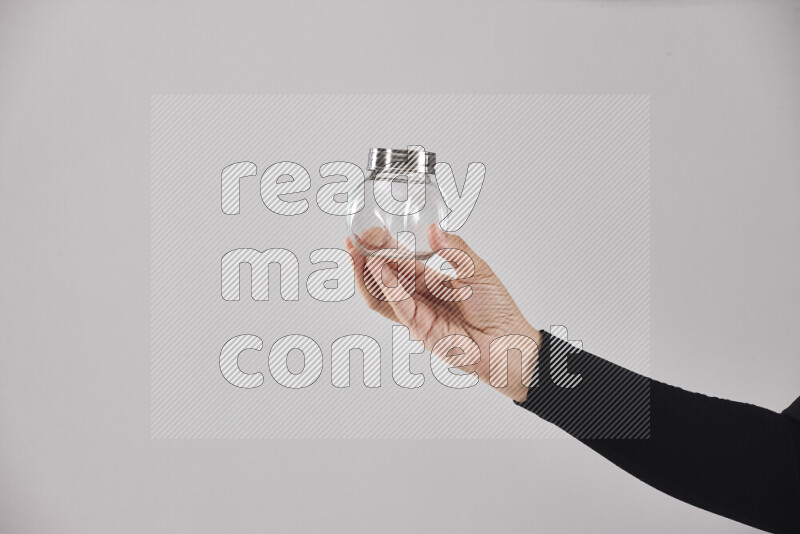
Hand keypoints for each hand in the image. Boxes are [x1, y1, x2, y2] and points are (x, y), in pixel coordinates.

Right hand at [345, 224, 540, 401]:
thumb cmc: (498, 310)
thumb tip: (433, 230)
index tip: (371, 231)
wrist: (509, 342)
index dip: (383, 247)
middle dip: (367, 257)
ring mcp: (417, 314)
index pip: (400, 261)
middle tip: (355, 238)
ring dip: (367, 273)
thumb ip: (455, 250)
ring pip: (381, 294)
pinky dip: (387, 287)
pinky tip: (378, 270)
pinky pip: (398, 307)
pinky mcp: (420, 329)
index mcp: (432, 281)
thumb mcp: (478, 270)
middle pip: (384, 276)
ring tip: (357, 252)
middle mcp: (420, 297)